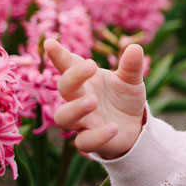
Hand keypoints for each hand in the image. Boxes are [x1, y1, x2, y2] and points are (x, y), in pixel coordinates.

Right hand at [47, 39, 146, 158]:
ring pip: (64, 117)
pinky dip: (97, 136)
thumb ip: (131, 66)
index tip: (50, 42)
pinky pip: (84, 142)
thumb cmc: (124, 98)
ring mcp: (82, 121)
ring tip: (93, 101)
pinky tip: (113, 127)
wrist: (134, 126)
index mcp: (86, 81)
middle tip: (91, 66)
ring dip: (76, 108)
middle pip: (64, 88)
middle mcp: (79, 99)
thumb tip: (135, 47)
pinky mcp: (90, 141)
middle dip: (73, 77)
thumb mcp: (131, 80)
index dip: (59, 55)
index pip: (68, 65)